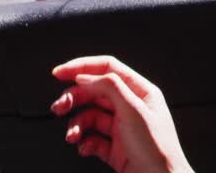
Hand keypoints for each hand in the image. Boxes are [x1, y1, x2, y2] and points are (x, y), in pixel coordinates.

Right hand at [52, 56, 191, 172]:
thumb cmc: (157, 149)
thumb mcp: (133, 111)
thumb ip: (109, 88)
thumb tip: (85, 76)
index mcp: (141, 92)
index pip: (108, 69)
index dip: (83, 67)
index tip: (60, 73)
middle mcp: (131, 107)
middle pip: (95, 93)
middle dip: (74, 98)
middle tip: (59, 107)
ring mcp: (122, 129)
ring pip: (90, 117)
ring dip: (76, 124)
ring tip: (72, 136)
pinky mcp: (115, 149)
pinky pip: (92, 139)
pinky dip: (84, 143)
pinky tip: (85, 148)